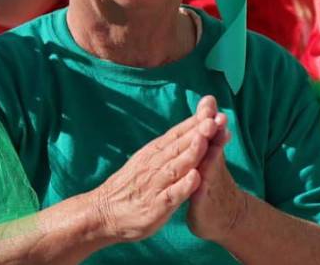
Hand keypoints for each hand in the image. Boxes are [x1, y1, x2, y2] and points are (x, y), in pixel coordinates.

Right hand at [88, 97, 218, 243]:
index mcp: (153, 153)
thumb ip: (167, 149)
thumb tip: (189, 131)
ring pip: (176, 166)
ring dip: (192, 153)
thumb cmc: (130, 187)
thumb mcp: (147, 161)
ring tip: (205, 140)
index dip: (195, 121)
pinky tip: (196, 178)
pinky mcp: (155, 206)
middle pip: (179, 146)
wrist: (104, 212)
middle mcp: (154, 165)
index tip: (212, 107)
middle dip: (198, 132)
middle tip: (215, 118)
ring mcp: (155, 185)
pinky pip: (171, 195)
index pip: (177, 134)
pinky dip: (183, 186)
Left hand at [186, 98, 247, 243]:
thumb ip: (210, 136)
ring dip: (211, 153)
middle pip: (213, 145)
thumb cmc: (214, 184)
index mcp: (209, 154)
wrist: (228, 218)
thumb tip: (211, 111)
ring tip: (209, 140)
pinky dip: (199, 184)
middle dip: (213, 131)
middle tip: (216, 117)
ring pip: (210, 167)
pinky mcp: (202, 202)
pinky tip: (199, 175)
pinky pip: (201, 193)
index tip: (209, 100)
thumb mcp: (212, 158)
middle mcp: (212, 166)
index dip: (208, 117)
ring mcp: (209, 184)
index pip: (209, 132)